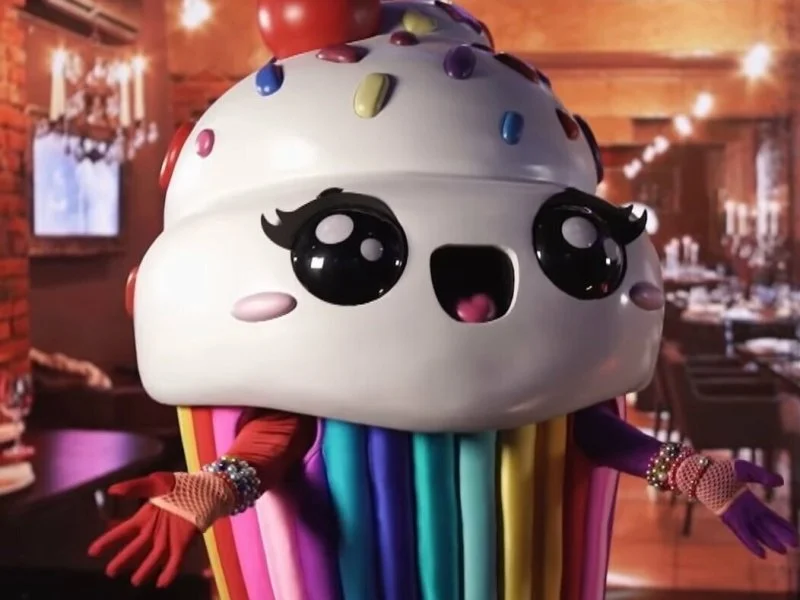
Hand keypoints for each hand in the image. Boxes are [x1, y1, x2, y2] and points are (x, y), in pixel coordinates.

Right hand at [88, 472, 198, 587]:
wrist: (204, 490)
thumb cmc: (179, 486)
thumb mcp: (156, 482)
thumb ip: (135, 487)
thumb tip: (112, 489)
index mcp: (145, 517)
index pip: (123, 532)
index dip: (108, 541)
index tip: (92, 552)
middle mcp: (154, 531)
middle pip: (136, 549)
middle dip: (122, 560)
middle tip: (110, 572)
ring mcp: (169, 538)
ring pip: (153, 558)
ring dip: (144, 570)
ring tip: (135, 581)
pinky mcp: (184, 543)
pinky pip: (175, 561)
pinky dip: (169, 572)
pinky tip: (161, 583)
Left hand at [720, 460, 798, 557]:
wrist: (702, 472)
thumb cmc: (721, 469)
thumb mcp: (746, 469)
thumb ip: (763, 475)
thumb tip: (782, 482)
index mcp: (749, 501)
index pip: (769, 516)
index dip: (782, 525)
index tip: (794, 533)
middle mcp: (744, 511)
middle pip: (765, 526)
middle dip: (780, 536)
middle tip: (794, 546)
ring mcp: (736, 515)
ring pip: (756, 532)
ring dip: (769, 542)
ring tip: (782, 551)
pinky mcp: (727, 517)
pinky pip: (741, 533)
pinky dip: (751, 543)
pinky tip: (762, 553)